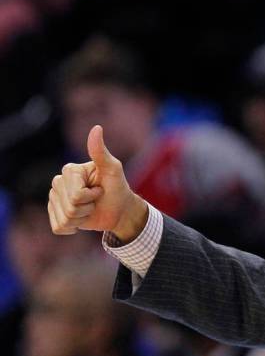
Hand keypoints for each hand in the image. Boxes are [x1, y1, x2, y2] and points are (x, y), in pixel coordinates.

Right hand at [48, 125, 147, 242]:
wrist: (119, 209)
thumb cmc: (117, 187)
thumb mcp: (113, 169)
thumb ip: (101, 152)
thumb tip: (97, 128)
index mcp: (69, 171)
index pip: (75, 194)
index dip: (91, 195)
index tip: (100, 188)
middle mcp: (58, 183)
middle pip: (69, 207)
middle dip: (87, 207)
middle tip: (96, 200)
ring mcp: (55, 199)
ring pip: (64, 219)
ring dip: (82, 218)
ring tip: (90, 208)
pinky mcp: (56, 215)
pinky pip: (58, 227)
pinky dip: (74, 227)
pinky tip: (82, 219)